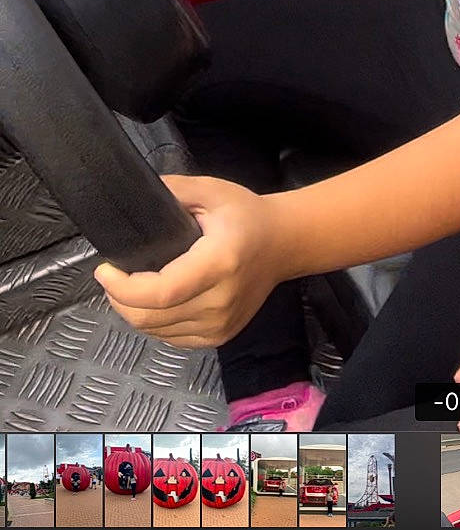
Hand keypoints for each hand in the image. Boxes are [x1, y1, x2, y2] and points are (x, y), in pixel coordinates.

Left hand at [94, 176, 282, 347]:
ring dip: (134, 312)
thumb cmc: (247, 214)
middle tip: (112, 276)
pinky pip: (172, 338)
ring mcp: (221, 325)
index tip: (106, 269)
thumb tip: (133, 196)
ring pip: (157, 332)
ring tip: (130, 286)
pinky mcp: (220, 336)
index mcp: (219, 263)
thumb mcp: (210, 190)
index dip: (124, 288)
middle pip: (152, 318)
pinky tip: (152, 303)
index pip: (162, 292)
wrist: (284, 244)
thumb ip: (172, 191)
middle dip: (120, 300)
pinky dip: (154, 323)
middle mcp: (220, 301)